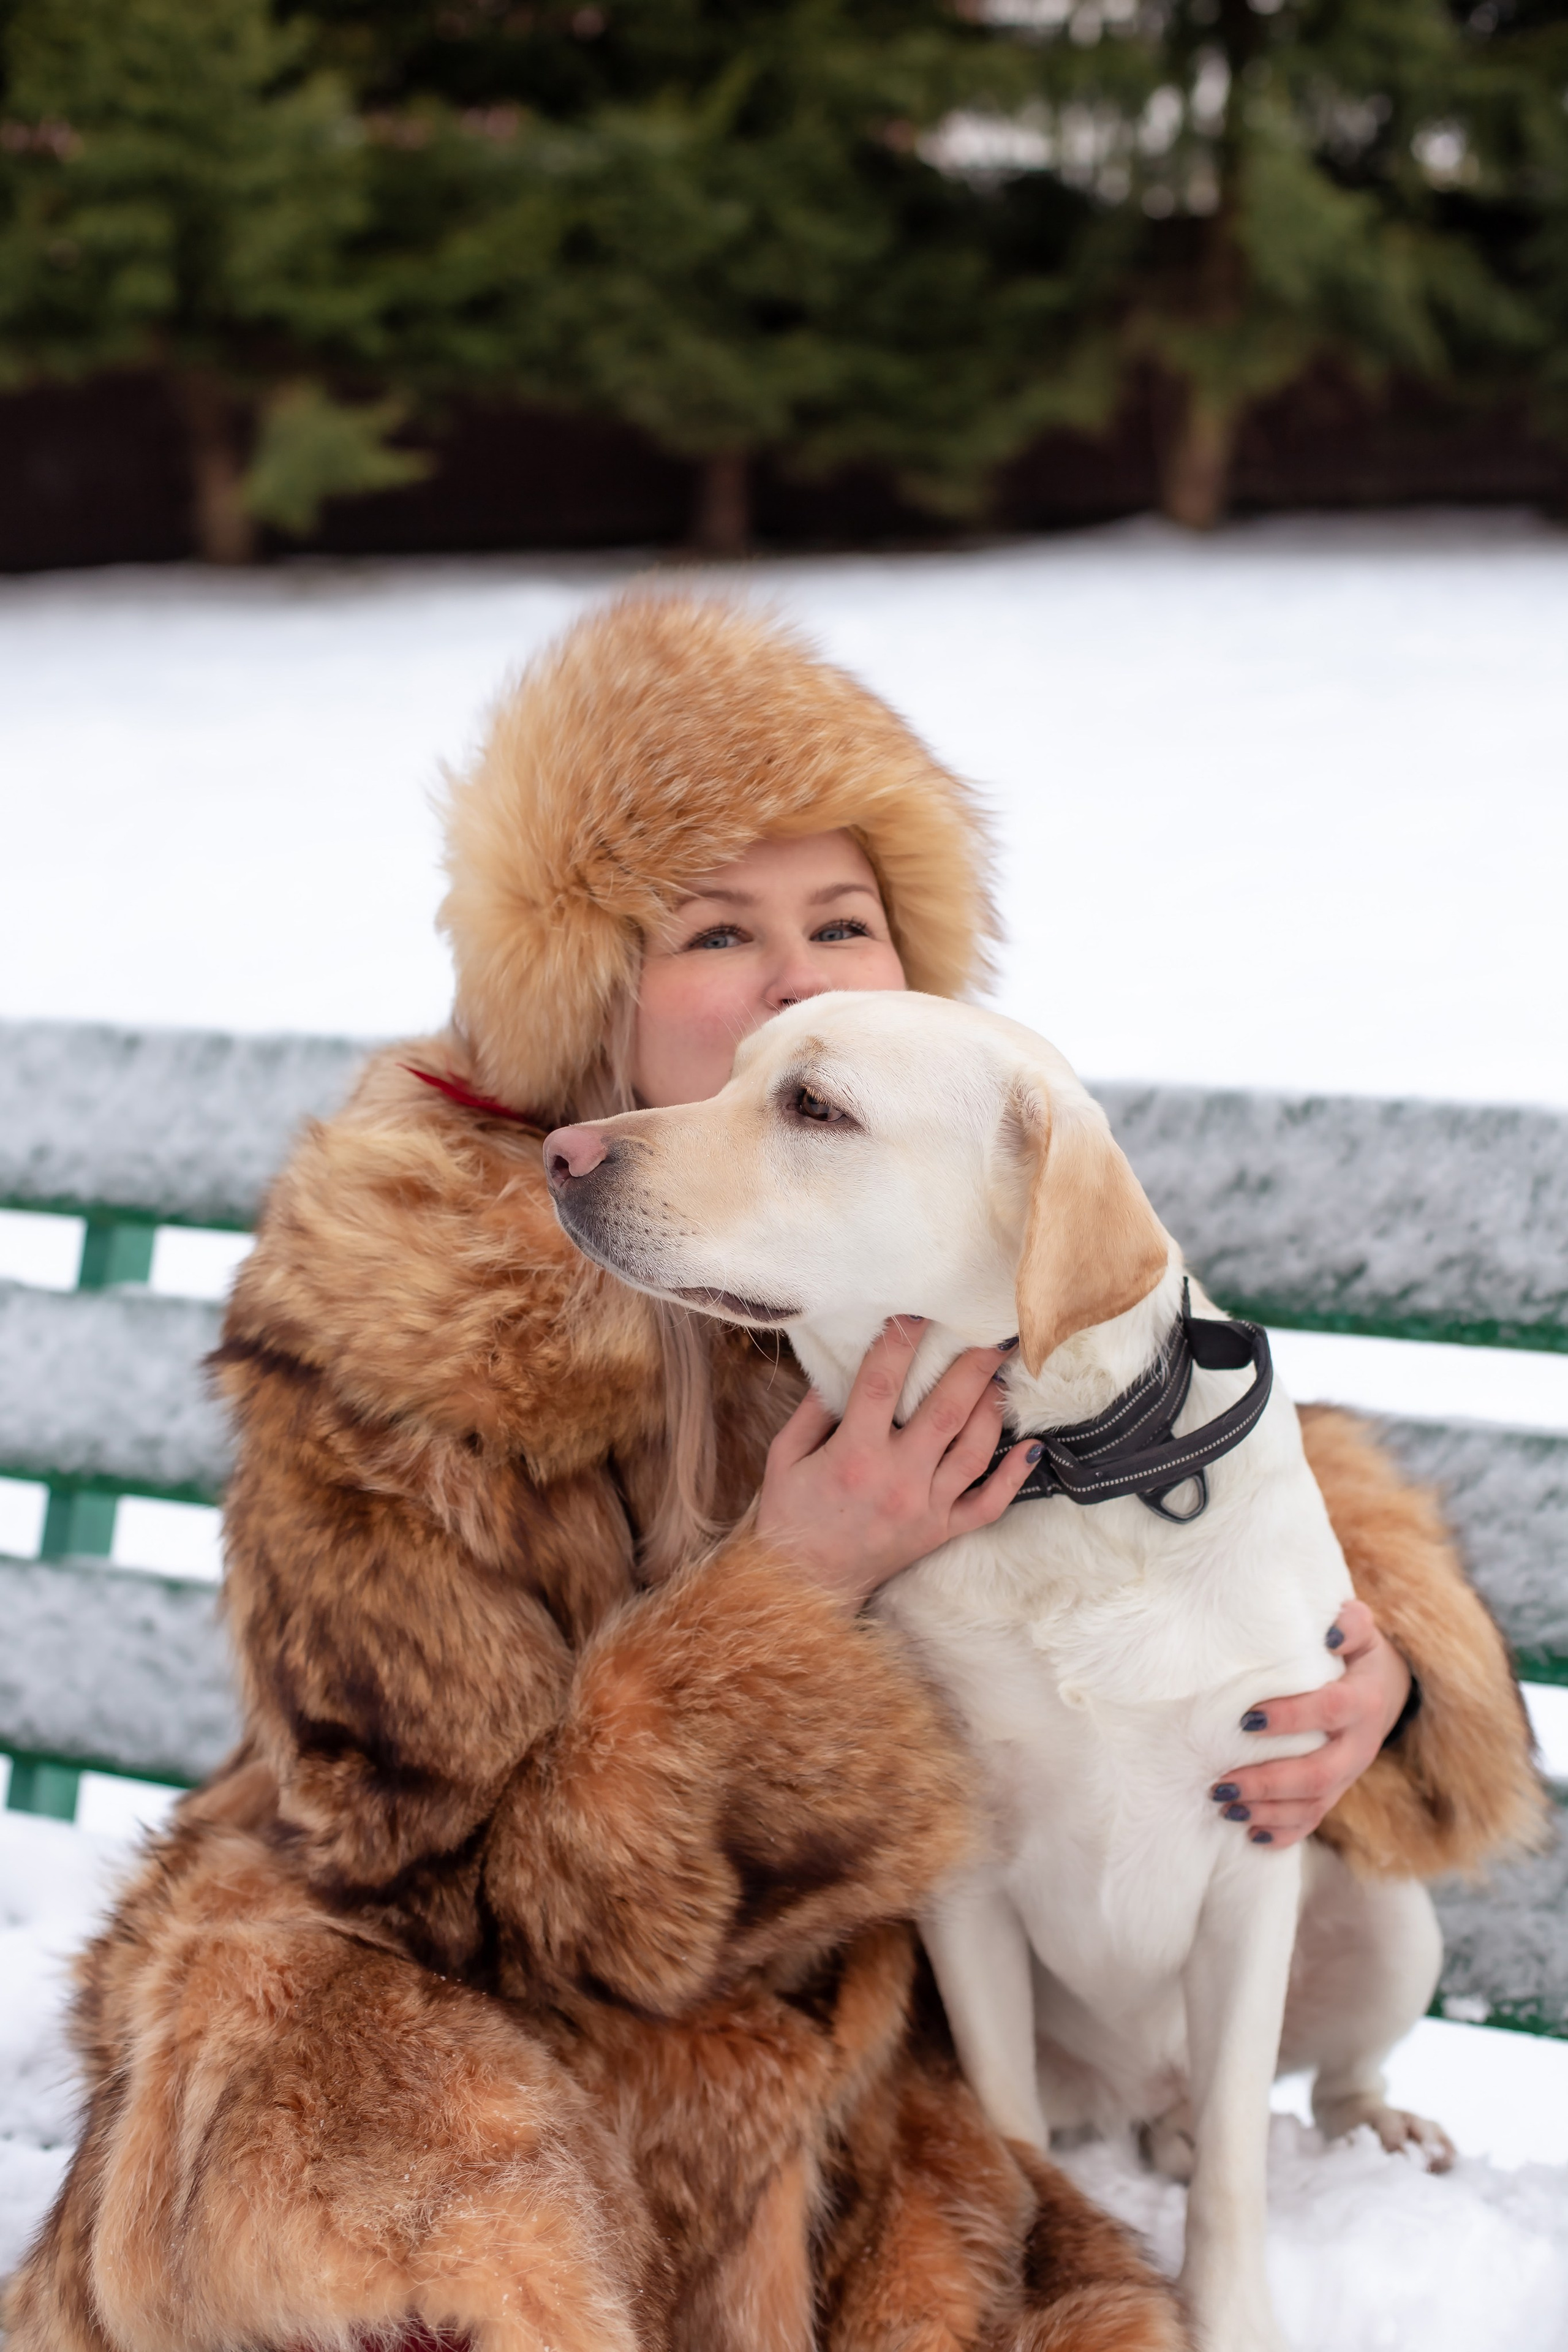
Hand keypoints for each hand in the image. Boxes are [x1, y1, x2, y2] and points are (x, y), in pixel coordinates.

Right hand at [757, 1318, 1040, 1608]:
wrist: (804, 1584)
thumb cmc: (791, 1515)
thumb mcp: (785, 1457)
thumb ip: (813, 1410)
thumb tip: (843, 1365)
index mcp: (853, 1453)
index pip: (881, 1383)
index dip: (900, 1342)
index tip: (918, 1309)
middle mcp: (896, 1478)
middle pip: (946, 1410)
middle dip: (973, 1366)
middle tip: (993, 1333)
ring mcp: (925, 1507)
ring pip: (974, 1450)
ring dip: (993, 1409)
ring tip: (1001, 1376)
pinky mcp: (941, 1532)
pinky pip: (987, 1504)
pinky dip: (1014, 1478)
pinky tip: (1031, 1447)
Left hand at [1209, 1600, 1412, 1851]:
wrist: (1387, 1691)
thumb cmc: (1358, 1656)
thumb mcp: (1363, 1633)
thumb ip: (1350, 1623)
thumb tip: (1328, 1633)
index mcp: (1363, 1701)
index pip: (1330, 1711)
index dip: (1291, 1717)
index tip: (1245, 1718)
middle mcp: (1359, 1745)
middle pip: (1319, 1774)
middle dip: (1269, 1783)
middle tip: (1222, 1783)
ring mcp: (1349, 1774)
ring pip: (1314, 1805)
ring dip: (1268, 1812)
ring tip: (1225, 1807)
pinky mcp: (1338, 1791)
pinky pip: (1314, 1820)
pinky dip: (1283, 1833)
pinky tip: (1251, 1835)